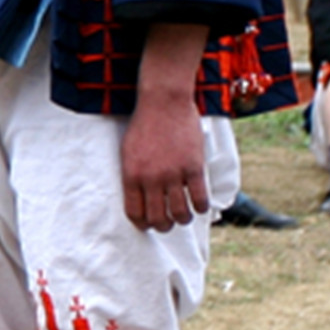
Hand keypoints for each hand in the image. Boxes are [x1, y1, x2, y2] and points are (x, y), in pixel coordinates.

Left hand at [121, 23, 209, 232]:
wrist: (163, 102)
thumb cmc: (144, 126)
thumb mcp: (128, 152)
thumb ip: (133, 176)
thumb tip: (140, 198)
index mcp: (131, 176)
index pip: (135, 213)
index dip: (143, 224)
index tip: (148, 225)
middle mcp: (151, 179)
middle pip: (158, 218)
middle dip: (163, 227)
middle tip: (168, 224)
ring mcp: (173, 174)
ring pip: (180, 213)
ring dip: (183, 219)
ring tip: (184, 216)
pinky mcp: (194, 167)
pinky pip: (200, 199)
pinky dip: (201, 208)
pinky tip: (200, 206)